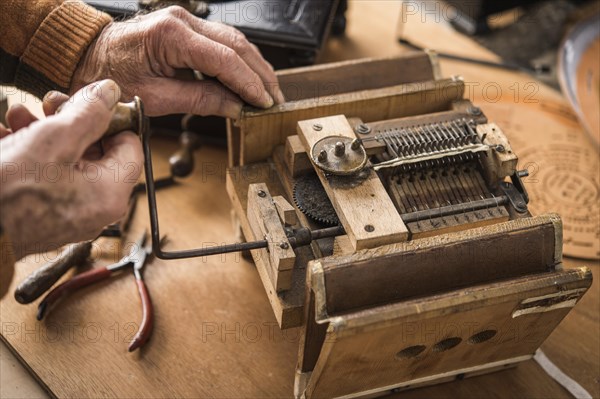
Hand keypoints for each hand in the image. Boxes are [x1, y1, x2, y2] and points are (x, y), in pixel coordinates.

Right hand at [0, 80, 142, 259]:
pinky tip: (4, 135)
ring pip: (66, 161)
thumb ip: (88, 114)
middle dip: (69, 122)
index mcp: (109, 194)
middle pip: (95, 151)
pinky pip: (45, 177)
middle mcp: (95, 209)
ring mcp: (68, 214)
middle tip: (47, 102)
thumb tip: (109, 93)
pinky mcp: (42, 215)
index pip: (130, 146)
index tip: (88, 100)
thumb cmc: (8, 194)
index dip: (111, 118)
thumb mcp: (53, 140)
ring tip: (17, 114)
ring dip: (43, 132)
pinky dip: (28, 154)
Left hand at [72, 6, 284, 118]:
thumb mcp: (155, 97)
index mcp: (171, 35)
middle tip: (274, 99)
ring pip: (234, 41)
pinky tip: (248, 78)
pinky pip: (221, 42)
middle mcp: (182, 21)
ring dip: (253, 67)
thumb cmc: (111, 75)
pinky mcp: (186, 28)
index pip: (225, 59)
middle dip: (259, 74)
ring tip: (267, 91)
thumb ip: (199, 100)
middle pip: (236, 45)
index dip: (249, 83)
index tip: (263, 103)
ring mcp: (185, 21)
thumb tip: (234, 108)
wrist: (88, 56)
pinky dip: (238, 62)